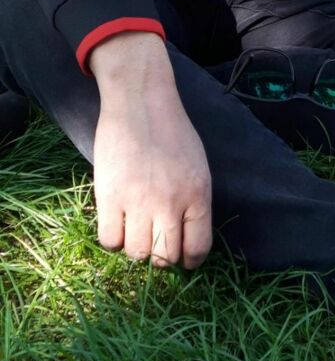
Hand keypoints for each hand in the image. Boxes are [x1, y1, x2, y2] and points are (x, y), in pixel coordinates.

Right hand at [90, 33, 211, 268]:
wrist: (139, 100)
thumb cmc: (171, 130)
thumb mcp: (197, 165)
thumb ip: (194, 202)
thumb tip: (187, 241)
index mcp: (197, 194)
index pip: (197, 249)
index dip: (188, 260)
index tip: (181, 257)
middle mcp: (170, 203)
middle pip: (165, 258)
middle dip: (161, 255)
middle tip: (155, 241)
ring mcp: (139, 201)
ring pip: (137, 254)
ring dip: (136, 246)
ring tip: (134, 228)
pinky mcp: (110, 197)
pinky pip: (109, 241)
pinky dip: (113, 237)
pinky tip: (117, 221)